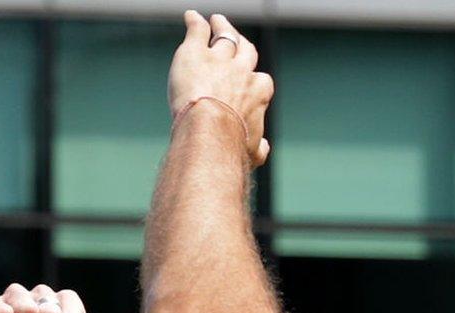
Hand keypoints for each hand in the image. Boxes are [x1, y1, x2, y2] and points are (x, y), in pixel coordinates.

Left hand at [167, 12, 274, 167]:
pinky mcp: (195, 53)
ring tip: (217, 21)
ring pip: (224, 37)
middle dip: (242, 43)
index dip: (252, 78)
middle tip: (236, 38)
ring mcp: (219, 60)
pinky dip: (195, 23)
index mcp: (258, 92)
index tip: (248, 78)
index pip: (259, 80)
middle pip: (245, 51)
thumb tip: (263, 149)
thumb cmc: (231, 147)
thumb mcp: (250, 152)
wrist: (210, 132)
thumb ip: (258, 147)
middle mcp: (242, 72)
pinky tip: (191, 17)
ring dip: (221, 27)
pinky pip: (198, 31)